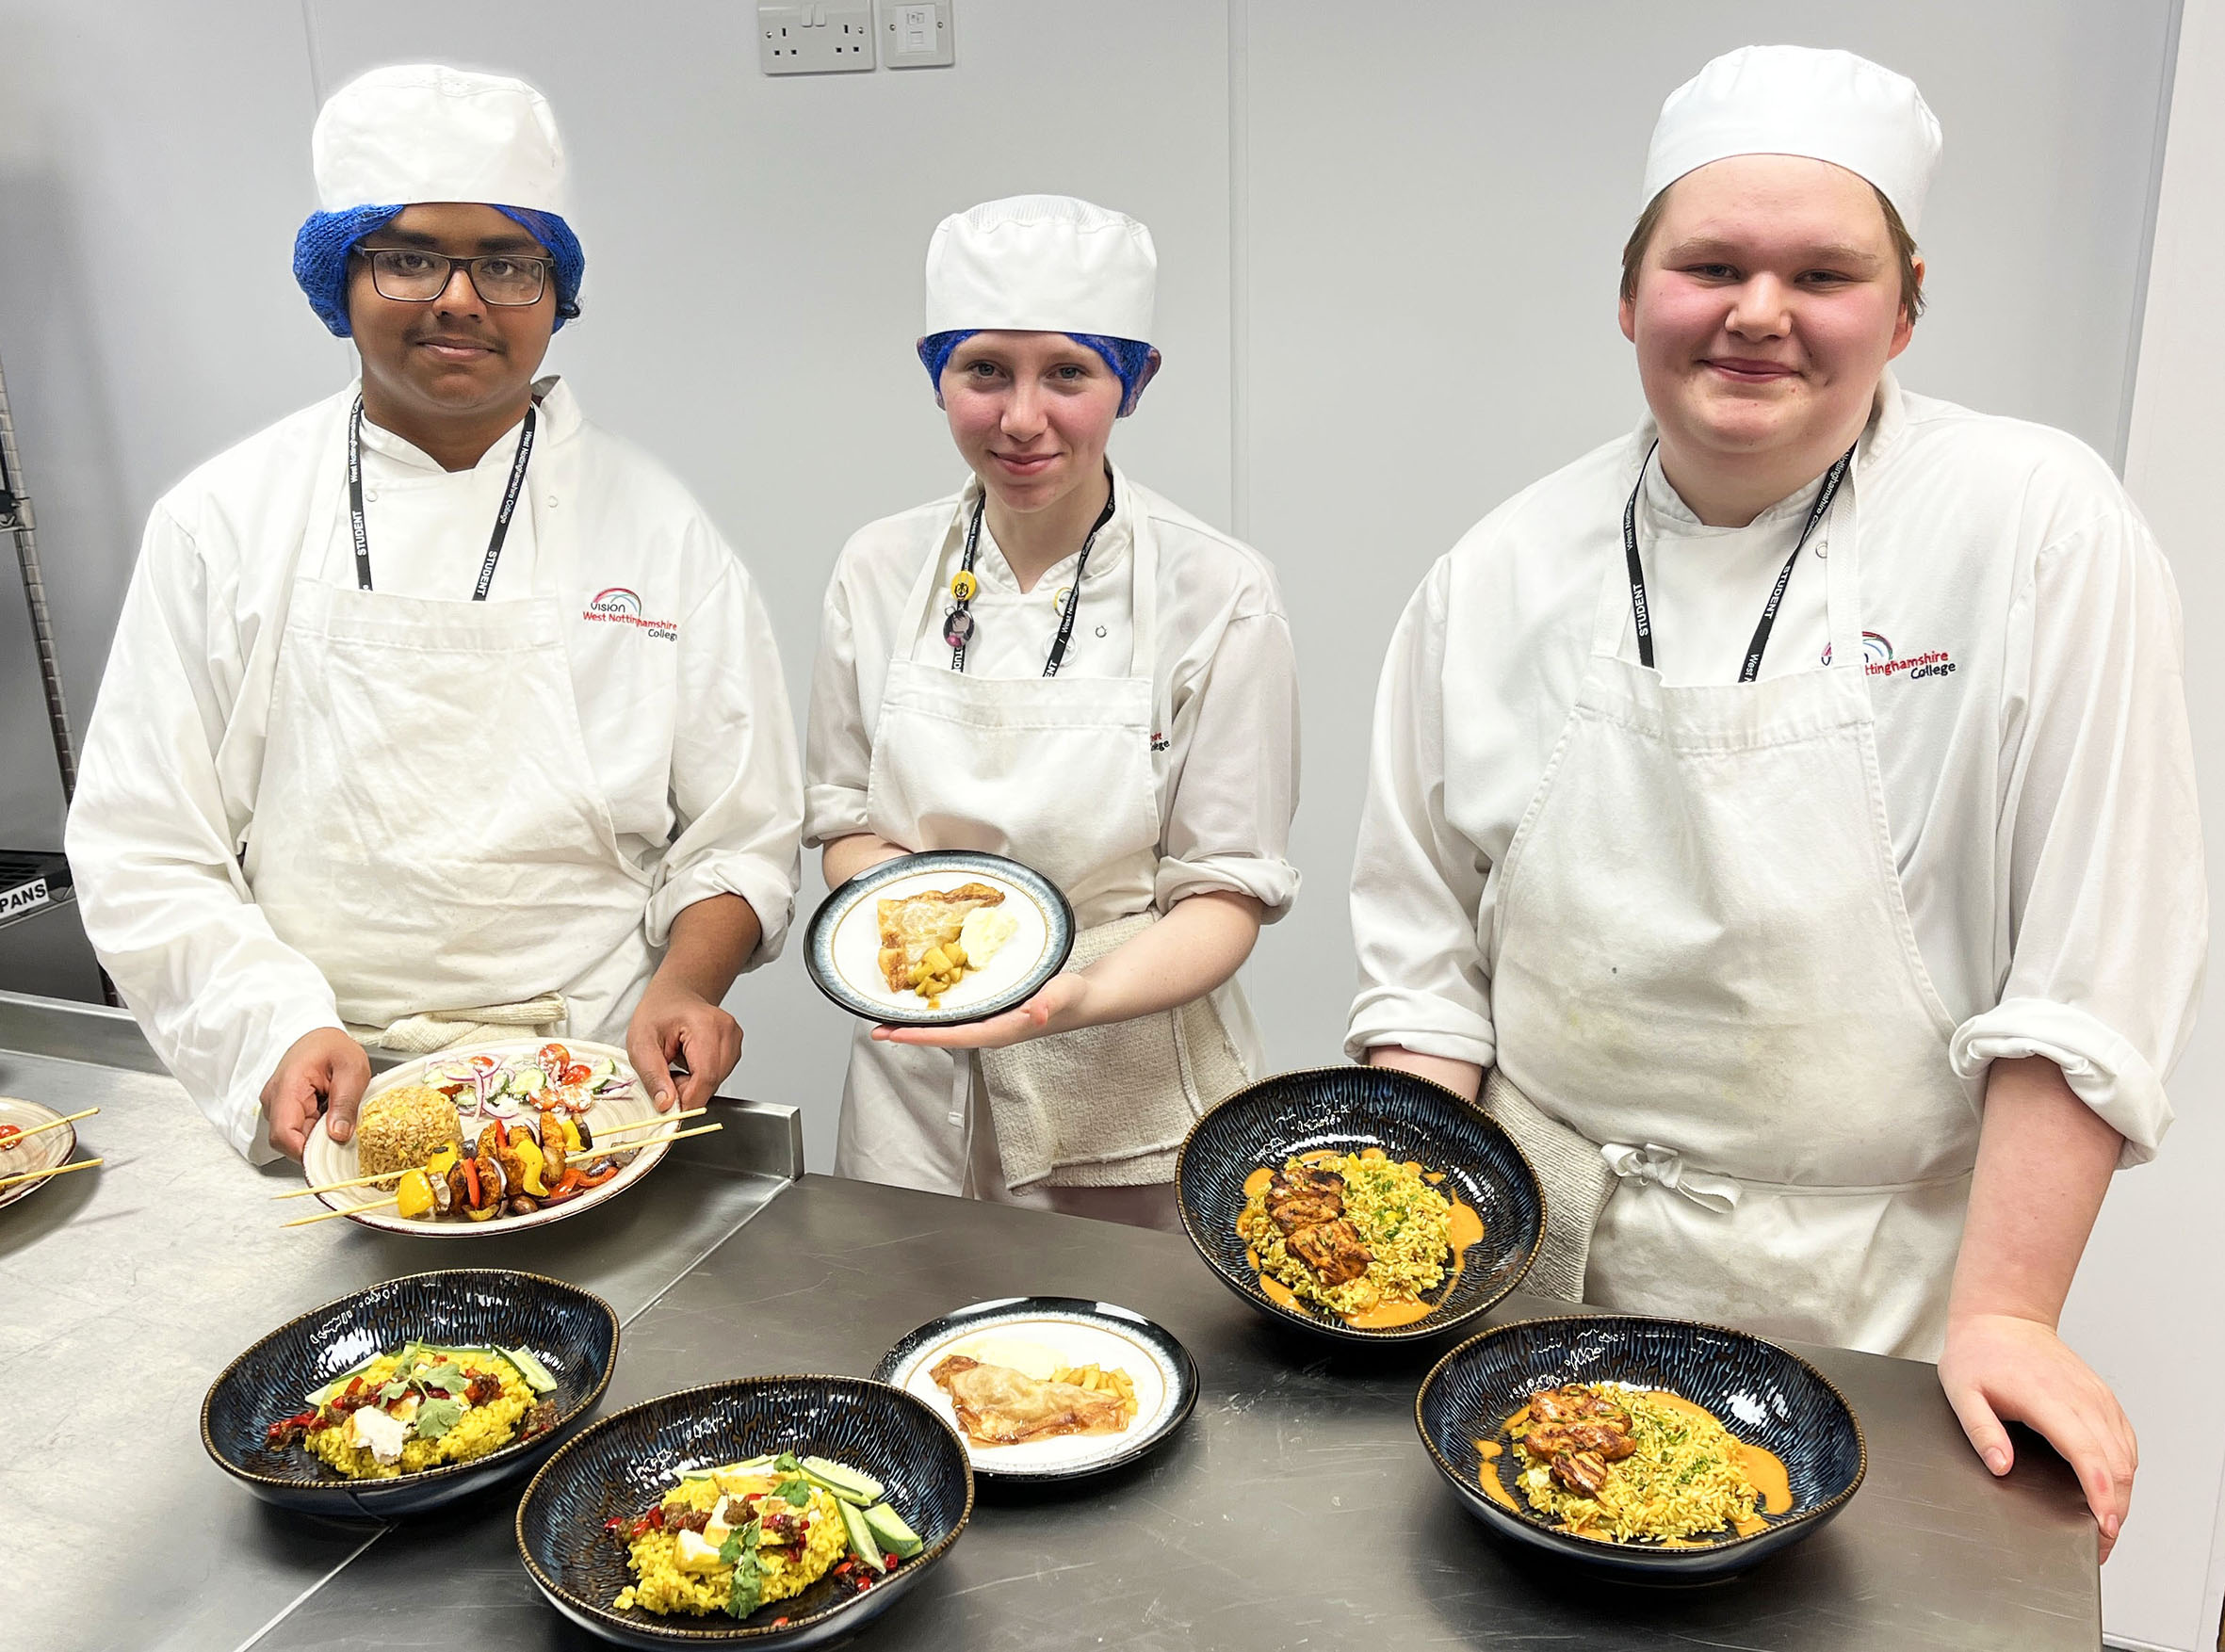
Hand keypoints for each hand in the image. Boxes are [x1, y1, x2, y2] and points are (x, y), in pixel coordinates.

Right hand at [261, 1028, 370, 1159]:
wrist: (320, 1036)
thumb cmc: (334, 1047)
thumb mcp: (352, 1069)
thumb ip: (346, 1102)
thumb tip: (339, 1135)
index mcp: (287, 1088)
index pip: (283, 1135)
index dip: (305, 1152)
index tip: (330, 1154)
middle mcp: (275, 1101)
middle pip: (288, 1141)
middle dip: (317, 1144)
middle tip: (343, 1130)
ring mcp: (277, 1107)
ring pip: (294, 1138)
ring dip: (318, 1136)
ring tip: (337, 1115)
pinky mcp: (284, 1110)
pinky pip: (298, 1130)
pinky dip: (316, 1130)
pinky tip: (329, 1115)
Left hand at [625, 978, 741, 1110]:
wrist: (674, 996)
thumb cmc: (657, 1014)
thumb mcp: (640, 1043)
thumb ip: (653, 1076)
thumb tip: (667, 1105)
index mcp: (705, 1024)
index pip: (706, 1075)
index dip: (688, 1099)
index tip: (669, 1109)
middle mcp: (727, 1030)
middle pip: (713, 1081)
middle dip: (688, 1090)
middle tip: (666, 1078)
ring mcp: (735, 1038)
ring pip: (717, 1081)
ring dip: (695, 1085)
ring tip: (677, 1067)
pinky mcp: (735, 1048)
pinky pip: (719, 1076)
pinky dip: (702, 1079)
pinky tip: (690, 1064)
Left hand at [871, 973, 1089, 1049]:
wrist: (1083, 1001)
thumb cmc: (1073, 997)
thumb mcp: (1065, 993)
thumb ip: (1052, 1001)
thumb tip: (1037, 1013)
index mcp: (1002, 1030)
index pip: (955, 1037)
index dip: (923, 1036)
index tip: (895, 1035)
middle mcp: (991, 1032)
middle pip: (943, 1037)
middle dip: (910, 1035)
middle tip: (875, 1030)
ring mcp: (989, 1026)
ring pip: (947, 1030)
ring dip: (917, 1027)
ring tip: (886, 1022)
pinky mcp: (991, 1016)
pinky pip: (956, 1020)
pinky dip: (934, 1016)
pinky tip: (920, 1007)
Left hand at [1939, 1311, 2136, 1561]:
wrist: (2003, 1317)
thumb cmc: (1979, 1354)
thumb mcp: (1961, 1392)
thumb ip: (1981, 1431)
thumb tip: (2002, 1467)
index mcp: (2046, 1399)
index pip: (2086, 1454)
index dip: (2100, 1496)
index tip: (2103, 1526)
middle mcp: (2080, 1398)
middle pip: (2116, 1464)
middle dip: (2115, 1508)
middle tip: (2100, 1543)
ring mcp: (2096, 1396)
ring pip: (2127, 1455)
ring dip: (2123, 1493)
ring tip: (2106, 1524)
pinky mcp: (2102, 1396)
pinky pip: (2126, 1438)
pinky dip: (2125, 1468)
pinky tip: (2114, 1488)